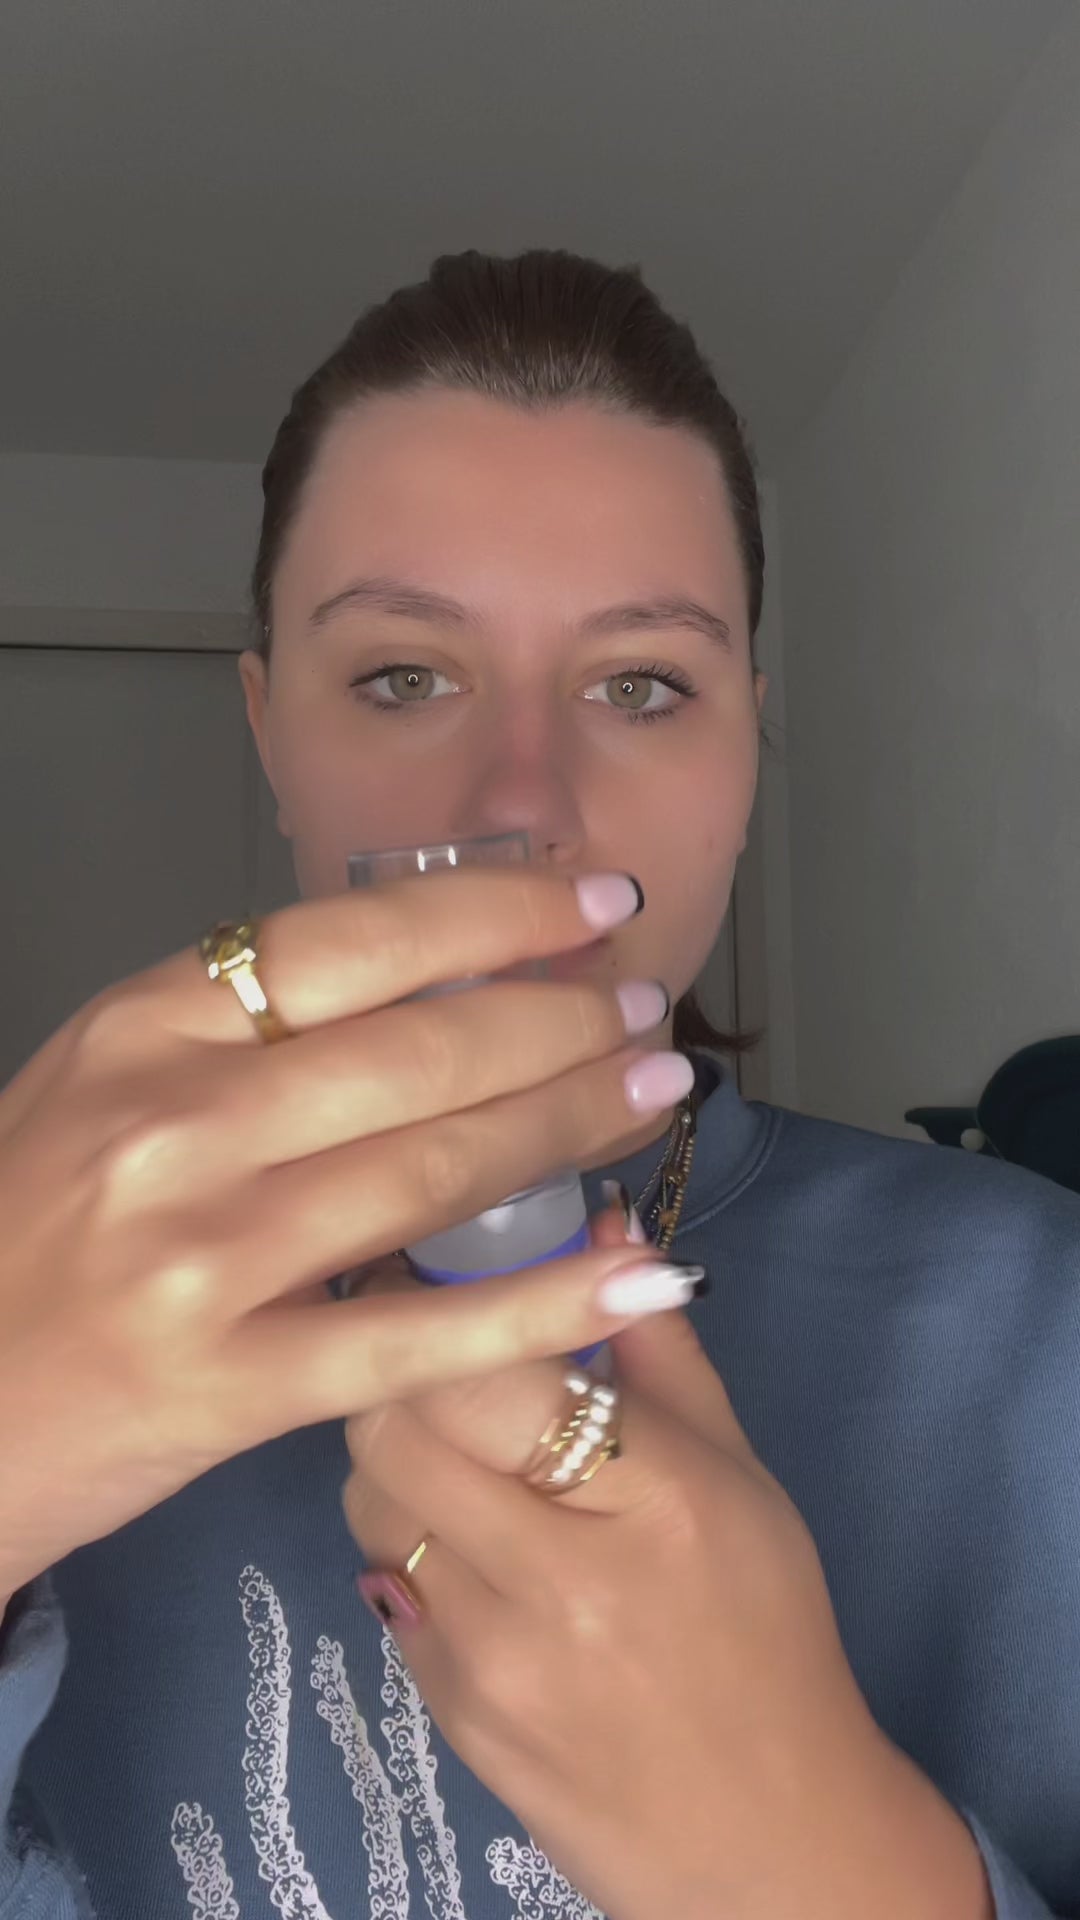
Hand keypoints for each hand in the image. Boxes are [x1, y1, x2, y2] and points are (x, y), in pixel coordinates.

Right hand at [0, 868, 677, 1597]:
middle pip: (416, 1051)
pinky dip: (545, 1302)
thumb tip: (421, 979)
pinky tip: (641, 1272)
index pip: (347, 941)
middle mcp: (171, 1125)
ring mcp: (202, 1258)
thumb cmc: (22, 1233)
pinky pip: (418, 1335)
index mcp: (140, 1030)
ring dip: (571, 1122)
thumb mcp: (98, 1089)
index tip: (592, 903)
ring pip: (432, 1170)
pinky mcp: (230, 1386)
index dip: (493, 913)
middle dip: (560, 1020)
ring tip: (655, 1090)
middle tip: (646, 1008)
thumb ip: (232, 1036)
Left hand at [344, 1249, 992, 1919]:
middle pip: (391, 1427)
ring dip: (392, 1463)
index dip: (434, 1311)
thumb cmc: (766, 1629)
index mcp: (647, 1498)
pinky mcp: (448, 1717)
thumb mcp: (739, 1476)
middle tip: (427, 1361)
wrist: (769, 1833)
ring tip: (456, 1461)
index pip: (482, 1371)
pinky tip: (472, 1558)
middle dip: (396, 1376)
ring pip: (368, 1503)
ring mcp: (490, 1658)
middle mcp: (557, 1577)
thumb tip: (604, 1222)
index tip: (423, 1275)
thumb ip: (657, 1350)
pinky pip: (385, 1588)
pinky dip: (411, 1549)